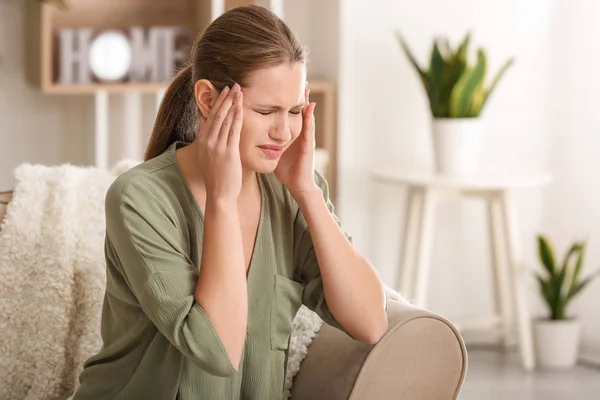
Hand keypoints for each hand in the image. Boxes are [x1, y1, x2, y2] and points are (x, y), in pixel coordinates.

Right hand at [195, 83, 243, 201]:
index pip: (211, 117)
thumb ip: (207, 139)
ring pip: (225, 119)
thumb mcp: (208, 156)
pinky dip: (237, 116)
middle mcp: (208, 142)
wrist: (219, 195)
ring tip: (239, 90)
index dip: (218, 102)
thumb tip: (205, 123)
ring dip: (232, 103)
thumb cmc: (218, 178)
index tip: (224, 91)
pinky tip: (241, 107)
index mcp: (203, 142)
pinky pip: (233, 130)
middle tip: (234, 84)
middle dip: (226, 98)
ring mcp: (217, 146)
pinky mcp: (228, 152)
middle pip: (217, 114)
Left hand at [274, 87, 317, 197]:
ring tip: (305, 86)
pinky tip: (310, 106)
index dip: (284, 101)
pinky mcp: (309, 145)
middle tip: (297, 79)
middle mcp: (299, 134)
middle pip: (297, 111)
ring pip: (305, 116)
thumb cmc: (286, 172)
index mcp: (289, 135)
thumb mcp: (273, 153)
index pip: (286, 114)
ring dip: (306, 101)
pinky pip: (309, 128)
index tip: (279, 85)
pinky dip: (310, 116)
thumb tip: (251, 139)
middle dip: (297, 96)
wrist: (298, 186)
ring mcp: (306, 138)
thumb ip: (266, 144)